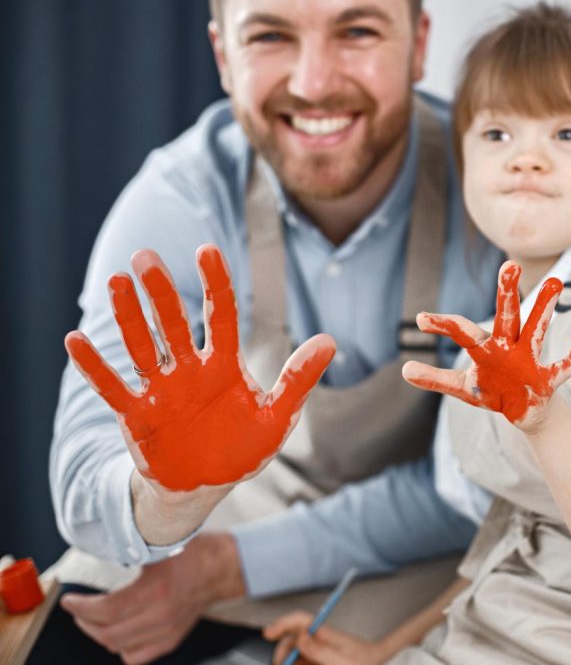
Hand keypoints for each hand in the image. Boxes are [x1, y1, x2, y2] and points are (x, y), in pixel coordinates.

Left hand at [60, 533, 244, 664]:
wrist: (226, 567)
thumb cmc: (196, 551)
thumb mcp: (160, 544)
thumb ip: (130, 550)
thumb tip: (100, 550)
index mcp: (156, 590)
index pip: (106, 611)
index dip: (80, 608)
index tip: (69, 600)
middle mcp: (161, 616)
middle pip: (108, 634)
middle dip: (85, 621)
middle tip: (79, 608)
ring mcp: (168, 631)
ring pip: (119, 648)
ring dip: (101, 635)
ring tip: (94, 619)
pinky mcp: (172, 638)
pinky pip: (136, 656)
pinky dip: (121, 648)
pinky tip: (118, 632)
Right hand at [65, 244, 335, 491]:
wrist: (204, 486)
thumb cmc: (241, 447)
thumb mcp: (276, 416)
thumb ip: (298, 380)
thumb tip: (330, 341)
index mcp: (223, 366)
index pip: (221, 316)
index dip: (215, 284)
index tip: (207, 250)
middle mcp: (189, 370)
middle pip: (173, 323)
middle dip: (161, 292)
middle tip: (146, 256)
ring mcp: (160, 390)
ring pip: (142, 346)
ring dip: (129, 317)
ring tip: (117, 283)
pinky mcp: (136, 415)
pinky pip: (112, 387)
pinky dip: (95, 367)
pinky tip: (75, 340)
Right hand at [265, 612, 389, 664]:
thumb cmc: (364, 662)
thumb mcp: (343, 661)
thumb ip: (320, 650)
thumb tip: (300, 637)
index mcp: (325, 633)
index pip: (299, 620)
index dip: (282, 623)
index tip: (268, 633)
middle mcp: (318, 639)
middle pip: (291, 640)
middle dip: (283, 652)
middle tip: (282, 664)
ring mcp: (317, 651)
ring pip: (293, 654)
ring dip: (289, 661)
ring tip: (291, 664)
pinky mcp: (316, 661)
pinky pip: (301, 662)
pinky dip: (296, 664)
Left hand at [402, 260, 570, 429]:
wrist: (525, 410)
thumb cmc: (493, 390)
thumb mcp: (464, 387)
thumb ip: (436, 379)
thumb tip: (404, 371)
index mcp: (487, 347)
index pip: (463, 331)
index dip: (443, 325)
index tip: (420, 320)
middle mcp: (509, 346)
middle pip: (507, 315)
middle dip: (507, 292)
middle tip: (510, 265)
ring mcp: (529, 359)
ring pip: (537, 330)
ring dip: (544, 309)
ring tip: (555, 283)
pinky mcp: (546, 379)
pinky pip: (562, 368)